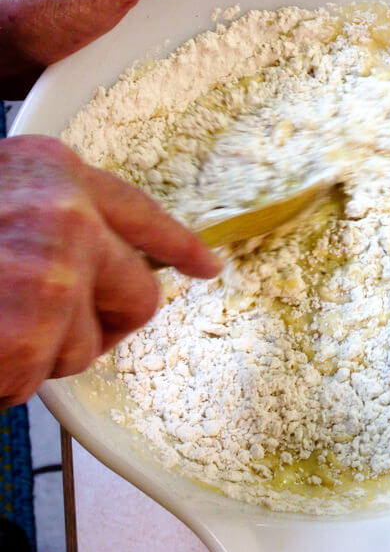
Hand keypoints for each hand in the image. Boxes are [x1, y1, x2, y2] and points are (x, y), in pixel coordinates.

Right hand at [0, 135, 221, 406]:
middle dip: (98, 324)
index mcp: (51, 168)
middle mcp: (66, 214)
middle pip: (138, 295)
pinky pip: (32, 382)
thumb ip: (42, 211)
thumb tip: (97, 259)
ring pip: (83, 349)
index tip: (204, 267)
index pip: (141, 211)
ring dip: (33, 356)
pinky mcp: (24, 335)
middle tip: (41, 328)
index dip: (175, 244)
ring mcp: (50, 275)